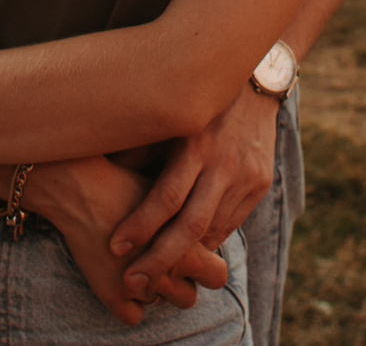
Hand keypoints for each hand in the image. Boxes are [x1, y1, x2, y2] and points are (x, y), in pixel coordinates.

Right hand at [24, 158, 229, 323]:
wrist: (80, 186)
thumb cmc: (125, 180)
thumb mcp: (169, 192)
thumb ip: (190, 213)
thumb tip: (205, 218)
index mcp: (189, 246)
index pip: (217, 276)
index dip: (208, 267)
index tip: (194, 254)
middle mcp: (168, 272)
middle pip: (188, 298)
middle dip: (180, 284)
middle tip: (166, 262)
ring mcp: (140, 287)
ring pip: (158, 304)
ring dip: (153, 291)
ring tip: (140, 264)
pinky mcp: (111, 295)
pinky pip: (131, 317)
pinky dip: (127, 304)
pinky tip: (120, 277)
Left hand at [111, 84, 278, 301]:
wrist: (256, 81)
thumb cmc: (196, 101)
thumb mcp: (167, 116)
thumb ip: (140, 148)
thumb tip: (105, 174)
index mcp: (195, 144)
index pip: (166, 197)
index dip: (140, 226)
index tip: (115, 249)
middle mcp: (223, 163)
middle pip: (189, 226)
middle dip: (158, 260)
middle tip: (132, 283)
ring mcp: (246, 176)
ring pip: (212, 230)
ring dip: (183, 257)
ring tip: (153, 276)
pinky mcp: (260, 184)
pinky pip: (230, 224)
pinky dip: (207, 242)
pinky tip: (185, 253)